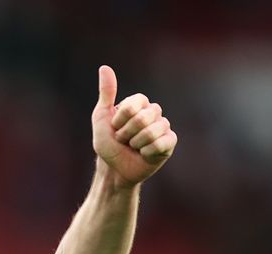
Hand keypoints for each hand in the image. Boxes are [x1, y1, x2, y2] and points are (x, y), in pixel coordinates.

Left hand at [91, 65, 176, 186]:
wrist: (114, 169)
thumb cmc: (107, 143)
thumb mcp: (101, 117)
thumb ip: (106, 93)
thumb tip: (104, 67)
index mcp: (139, 103)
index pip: (134, 104)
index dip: (120, 119)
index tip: (115, 127)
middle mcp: (153, 112)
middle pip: (143, 118)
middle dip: (127, 133)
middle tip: (123, 140)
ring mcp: (163, 127)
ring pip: (152, 131)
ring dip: (136, 144)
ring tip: (133, 147)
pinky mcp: (170, 142)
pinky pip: (162, 143)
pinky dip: (147, 152)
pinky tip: (144, 154)